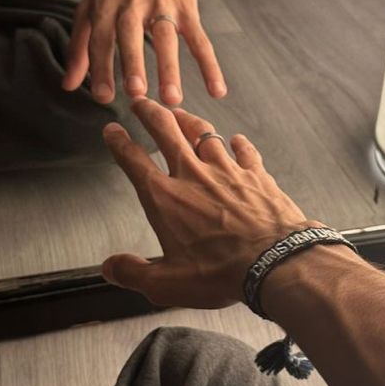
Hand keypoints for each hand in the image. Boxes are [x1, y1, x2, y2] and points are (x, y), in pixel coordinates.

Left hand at [62, 0, 226, 106]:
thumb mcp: (91, 10)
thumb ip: (79, 49)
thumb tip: (67, 85)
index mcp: (105, 8)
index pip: (101, 39)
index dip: (101, 68)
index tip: (104, 96)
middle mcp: (132, 6)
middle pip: (131, 36)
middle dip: (133, 63)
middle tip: (136, 93)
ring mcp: (162, 7)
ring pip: (166, 38)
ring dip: (169, 67)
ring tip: (172, 98)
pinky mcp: (187, 9)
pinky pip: (199, 39)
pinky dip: (209, 65)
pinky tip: (216, 89)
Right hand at [101, 98, 317, 307]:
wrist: (274, 262)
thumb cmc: (220, 273)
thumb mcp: (166, 284)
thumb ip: (133, 273)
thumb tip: (110, 267)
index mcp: (165, 198)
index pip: (133, 160)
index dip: (119, 142)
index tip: (112, 130)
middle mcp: (193, 176)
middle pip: (166, 130)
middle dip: (150, 111)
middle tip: (142, 102)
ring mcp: (227, 171)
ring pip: (203, 132)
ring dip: (188, 120)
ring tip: (180, 113)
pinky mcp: (256, 175)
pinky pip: (244, 151)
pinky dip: (238, 144)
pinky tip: (236, 140)